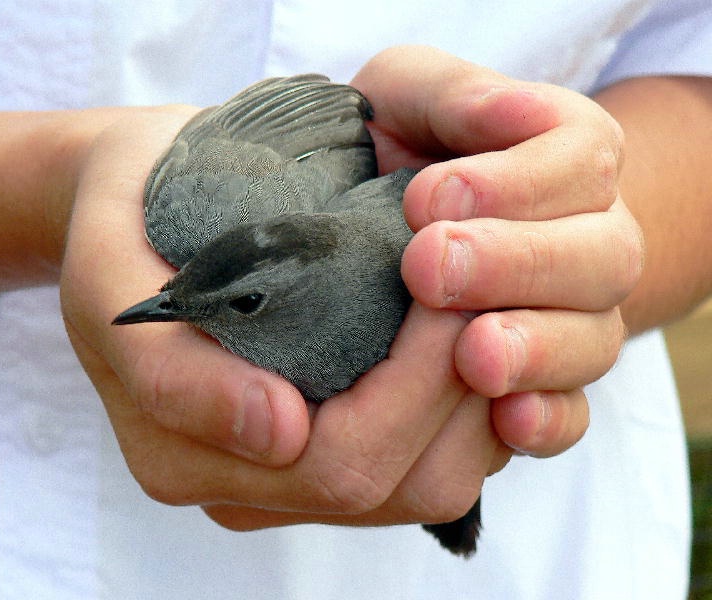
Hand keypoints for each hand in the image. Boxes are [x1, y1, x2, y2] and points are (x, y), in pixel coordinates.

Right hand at [60, 109, 505, 531]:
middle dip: (460, 391)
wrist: (132, 207)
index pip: (336, 464)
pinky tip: (468, 337)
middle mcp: (245, 485)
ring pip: (428, 484)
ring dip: (477, 403)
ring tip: (487, 310)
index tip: (449, 291)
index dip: (414, 389)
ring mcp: (291, 474)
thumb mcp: (110, 275)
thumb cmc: (123, 225)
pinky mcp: (327, 445)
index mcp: (183, 457)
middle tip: (488, 292)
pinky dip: (469, 406)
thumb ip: (172, 374)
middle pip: (397, 487)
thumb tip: (278, 432)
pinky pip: (428, 457)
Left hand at [352, 46, 641, 456]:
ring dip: (533, 348)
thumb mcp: (409, 97)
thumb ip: (455, 95)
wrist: (392, 225)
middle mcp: (589, 240)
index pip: (580, 162)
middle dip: (515, 265)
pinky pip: (572, 415)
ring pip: (592, 340)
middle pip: (600, 256)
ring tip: (471, 354)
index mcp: (569, 158)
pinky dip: (544, 421)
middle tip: (428, 268)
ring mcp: (577, 319)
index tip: (424, 197)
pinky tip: (504, 418)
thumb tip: (504, 114)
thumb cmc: (401, 148)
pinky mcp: (549, 386)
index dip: (512, 184)